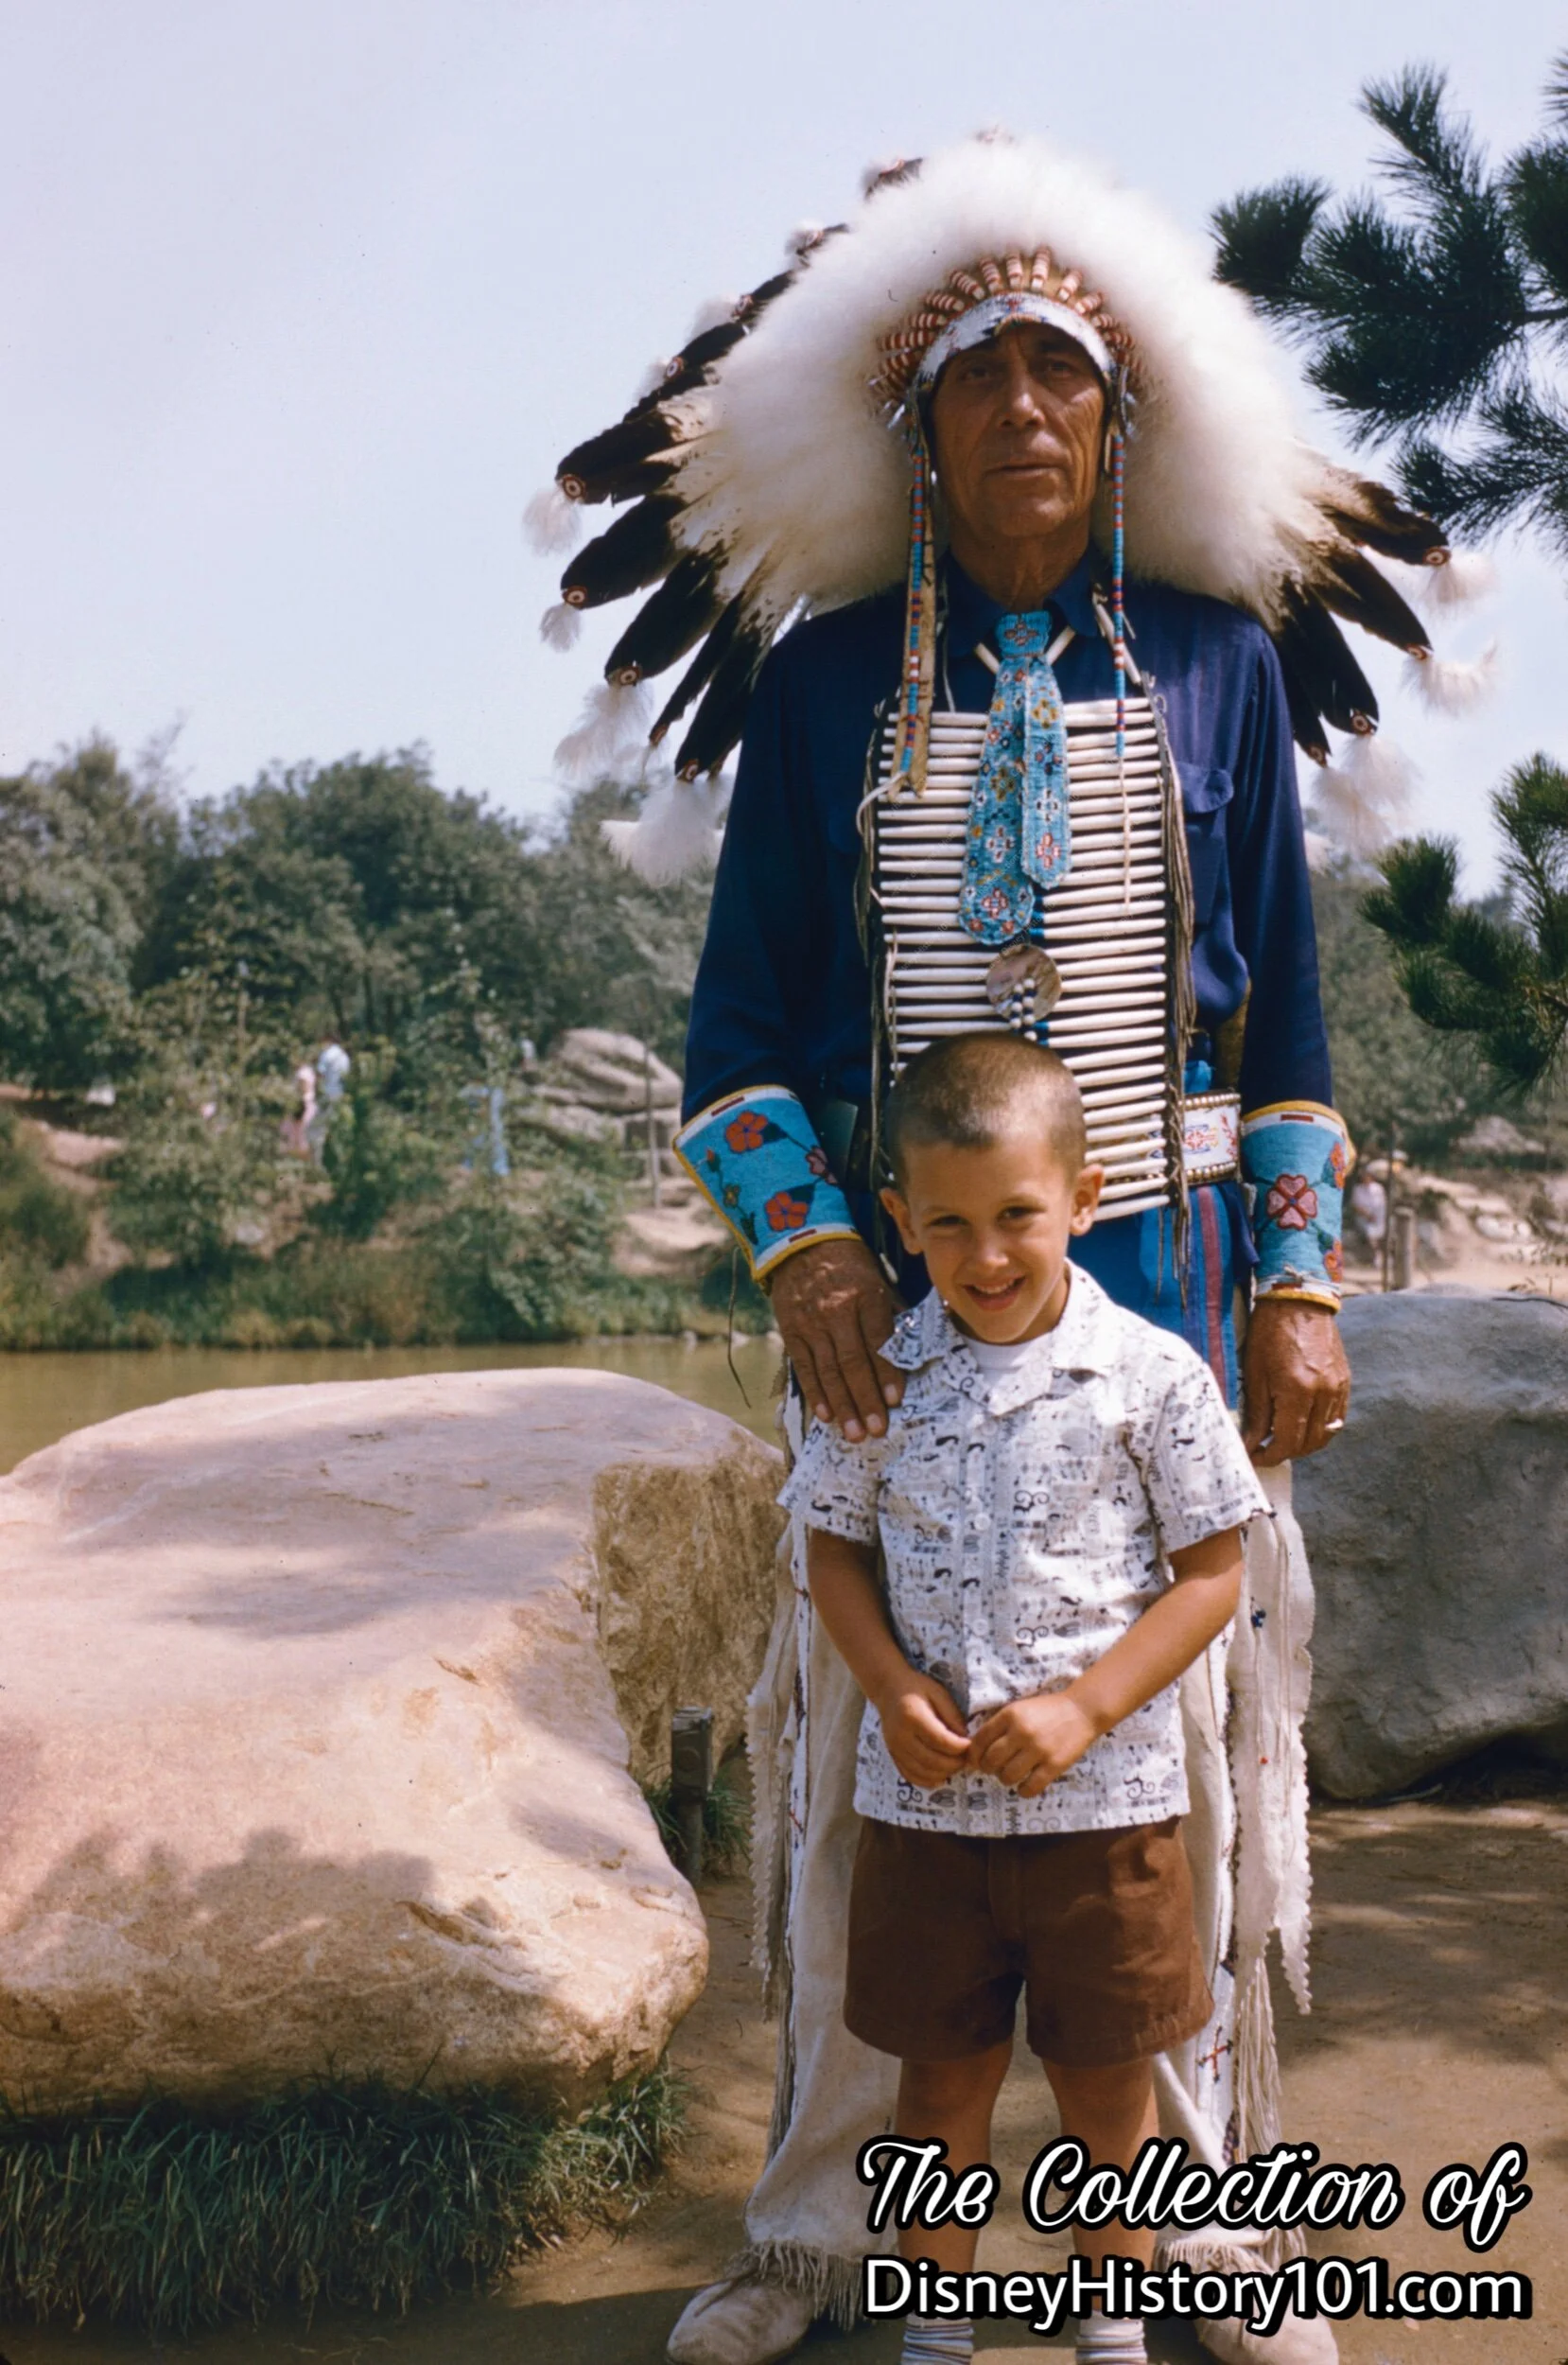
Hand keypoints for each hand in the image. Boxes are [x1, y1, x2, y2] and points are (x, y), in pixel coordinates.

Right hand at [769, 1236, 903, 1439]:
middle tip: (876, 1430)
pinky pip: (804, 1367)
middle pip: (852, 1362)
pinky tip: (826, 1416)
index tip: (895, 1401)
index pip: (878, 1341)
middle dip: (865, 1400)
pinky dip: (816, 1393)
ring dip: (842, 1405)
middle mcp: (837, 1312)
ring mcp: (812, 1323)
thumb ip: (895, 1316)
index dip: (887, 1373)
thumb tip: (919, 1351)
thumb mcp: (880, 1282)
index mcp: (866, 1298)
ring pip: (828, 1370)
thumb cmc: (853, 1269)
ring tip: (854, 1434)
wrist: (804, 1244)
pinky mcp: (792, 1331)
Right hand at [872, 1670, 972, 1789]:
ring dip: (944, 1773)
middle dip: (955, 1763)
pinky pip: (910, 1775)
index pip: (941, 1741)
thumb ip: (952, 1716)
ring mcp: (895, 1748)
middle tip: (967, 1757)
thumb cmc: (917, 1688)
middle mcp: (901, 1736)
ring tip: (955, 1764)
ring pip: (923, 1772)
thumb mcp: (939, 1694)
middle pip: (933, 1760)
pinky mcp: (892, 1755)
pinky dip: (927, 1780)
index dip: (960, 1747)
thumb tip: (966, 1741)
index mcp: (913, 1716)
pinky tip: (940, 1775)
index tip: (971, 1745)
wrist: (888, 1689)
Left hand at [967, 1692, 1098, 1798]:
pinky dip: (1023, 1791)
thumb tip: (976, 1750)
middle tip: (994, 1769)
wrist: (1081, 1710)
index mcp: (1010, 1714)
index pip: (980, 1740)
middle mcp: (1021, 1732)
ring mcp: (1038, 1749)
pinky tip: (1024, 1786)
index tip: (975, 1761)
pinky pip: (1030, 1787)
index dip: (973, 1755)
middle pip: (991, 1761)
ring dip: (1005, 1779)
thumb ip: (1000, 1725)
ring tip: (1010, 1775)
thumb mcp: (1019, 1708)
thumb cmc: (1047, 1710)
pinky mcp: (1054, 1764)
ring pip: (1007, 1776)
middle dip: (988, 1768)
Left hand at [1241, 1297, 1350, 1465]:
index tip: (1253, 1456)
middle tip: (1264, 1449)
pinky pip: (1337, 1417)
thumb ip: (1256, 1413)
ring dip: (1304, 1443)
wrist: (1298, 1299)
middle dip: (1285, 1452)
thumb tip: (1250, 1444)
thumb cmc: (1269, 1333)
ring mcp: (1338, 1387)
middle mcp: (1323, 1393)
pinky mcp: (1345, 1381)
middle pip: (1308, 1443)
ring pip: (1325, 1434)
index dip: (1269, 1456)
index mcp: (1297, 1391)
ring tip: (1282, 1438)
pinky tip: (1303, 1424)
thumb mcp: (1255, 1373)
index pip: (1287, 1443)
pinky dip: (1321, 1428)